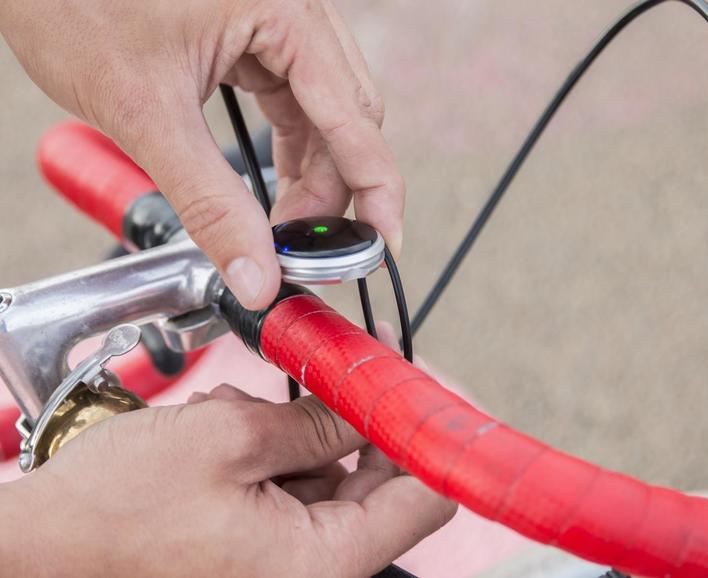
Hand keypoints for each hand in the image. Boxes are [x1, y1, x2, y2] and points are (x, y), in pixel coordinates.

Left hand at [0, 0, 404, 309]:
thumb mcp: (145, 111)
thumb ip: (209, 201)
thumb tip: (255, 274)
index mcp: (283, 8)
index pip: (355, 114)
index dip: (376, 187)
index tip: (383, 241)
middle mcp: (294, 8)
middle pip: (348, 118)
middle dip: (333, 190)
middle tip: (304, 248)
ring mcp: (276, 20)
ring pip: (324, 115)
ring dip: (312, 176)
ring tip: (281, 227)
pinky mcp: (254, 34)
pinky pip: (293, 102)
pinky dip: (289, 152)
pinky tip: (272, 189)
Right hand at [0, 388, 454, 576]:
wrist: (41, 551)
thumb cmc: (117, 512)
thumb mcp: (227, 439)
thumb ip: (312, 419)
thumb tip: (365, 399)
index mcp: (319, 564)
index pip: (423, 499)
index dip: (423, 433)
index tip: (410, 383)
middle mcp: (311, 570)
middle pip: (373, 483)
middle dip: (343, 419)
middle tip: (322, 369)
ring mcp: (283, 559)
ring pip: (325, 476)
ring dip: (292, 430)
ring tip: (233, 410)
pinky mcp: (257, 544)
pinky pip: (289, 487)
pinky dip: (268, 450)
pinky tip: (222, 429)